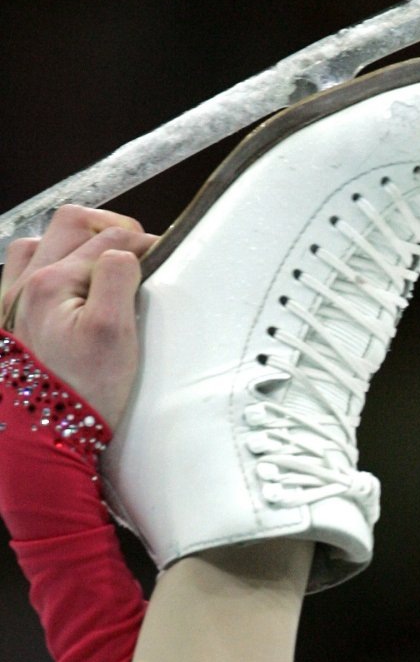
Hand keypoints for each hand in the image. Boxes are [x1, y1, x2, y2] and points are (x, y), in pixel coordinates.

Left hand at [0, 205, 156, 431]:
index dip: (142, 242)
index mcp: (52, 283)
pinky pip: (24, 268)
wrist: (46, 436)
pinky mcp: (13, 321)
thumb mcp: (114, 334)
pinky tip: (67, 279)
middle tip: (137, 246)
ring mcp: (15, 301)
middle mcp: (26, 284)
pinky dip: (49, 260)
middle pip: (70, 225)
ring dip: (75, 239)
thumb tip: (125, 252)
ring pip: (42, 241)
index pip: (107, 242)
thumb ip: (118, 280)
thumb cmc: (83, 394)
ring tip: (103, 256)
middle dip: (109, 227)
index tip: (164, 252)